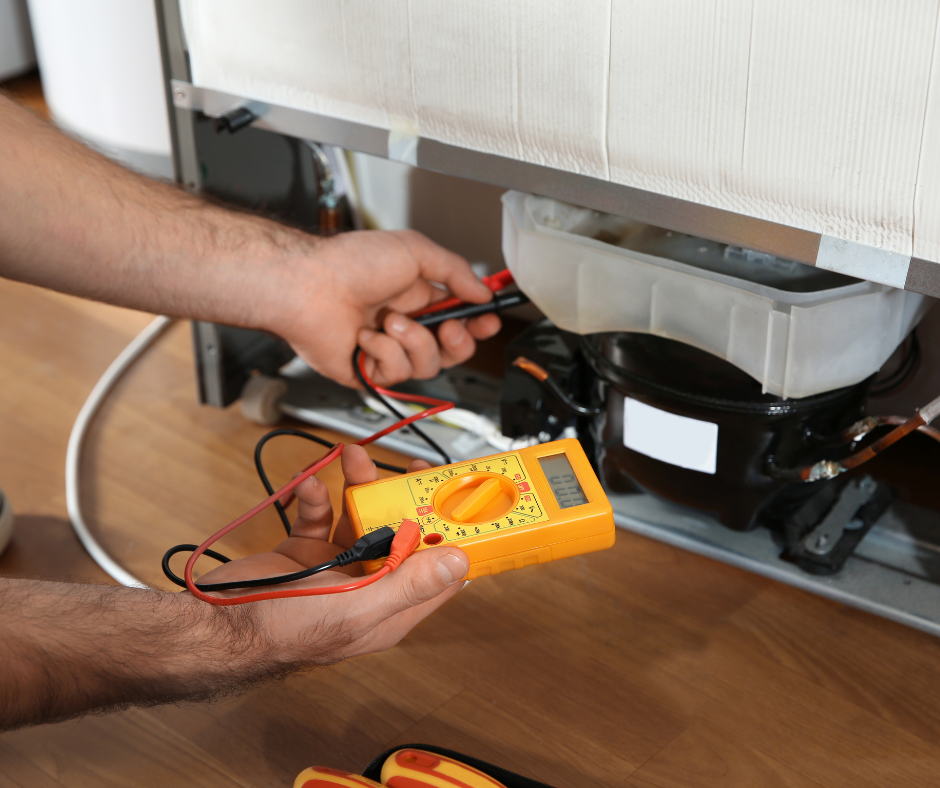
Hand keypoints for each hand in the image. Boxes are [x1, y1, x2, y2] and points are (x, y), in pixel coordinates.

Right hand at [195, 445, 468, 663]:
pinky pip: (320, 516)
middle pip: (400, 536)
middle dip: (402, 499)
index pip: (437, 573)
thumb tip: (458, 563)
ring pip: (361, 518)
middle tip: (407, 467)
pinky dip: (315, 497)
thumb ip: (408, 585)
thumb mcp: (355, 607)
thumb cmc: (283, 629)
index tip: (457, 501)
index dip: (451, 538)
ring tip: (353, 457)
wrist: (216, 625)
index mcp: (390, 608)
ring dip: (358, 487)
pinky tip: (307, 487)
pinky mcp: (305, 552)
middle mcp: (368, 587)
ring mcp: (336, 568)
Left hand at [273, 230, 501, 387]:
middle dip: (457, 340)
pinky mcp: (369, 372)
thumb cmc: (351, 263)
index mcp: (418, 297)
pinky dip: (383, 352)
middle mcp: (405, 326)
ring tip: (389, 321)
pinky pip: (396, 374)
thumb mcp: (415, 250)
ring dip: (413, 341)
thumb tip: (481, 291)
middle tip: (449, 326)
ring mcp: (387, 350)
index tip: (488, 320)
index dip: (478, 323)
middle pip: (451, 350)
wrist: (310, 286)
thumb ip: (455, 271)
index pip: (460, 318)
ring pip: (428, 365)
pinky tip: (365, 336)